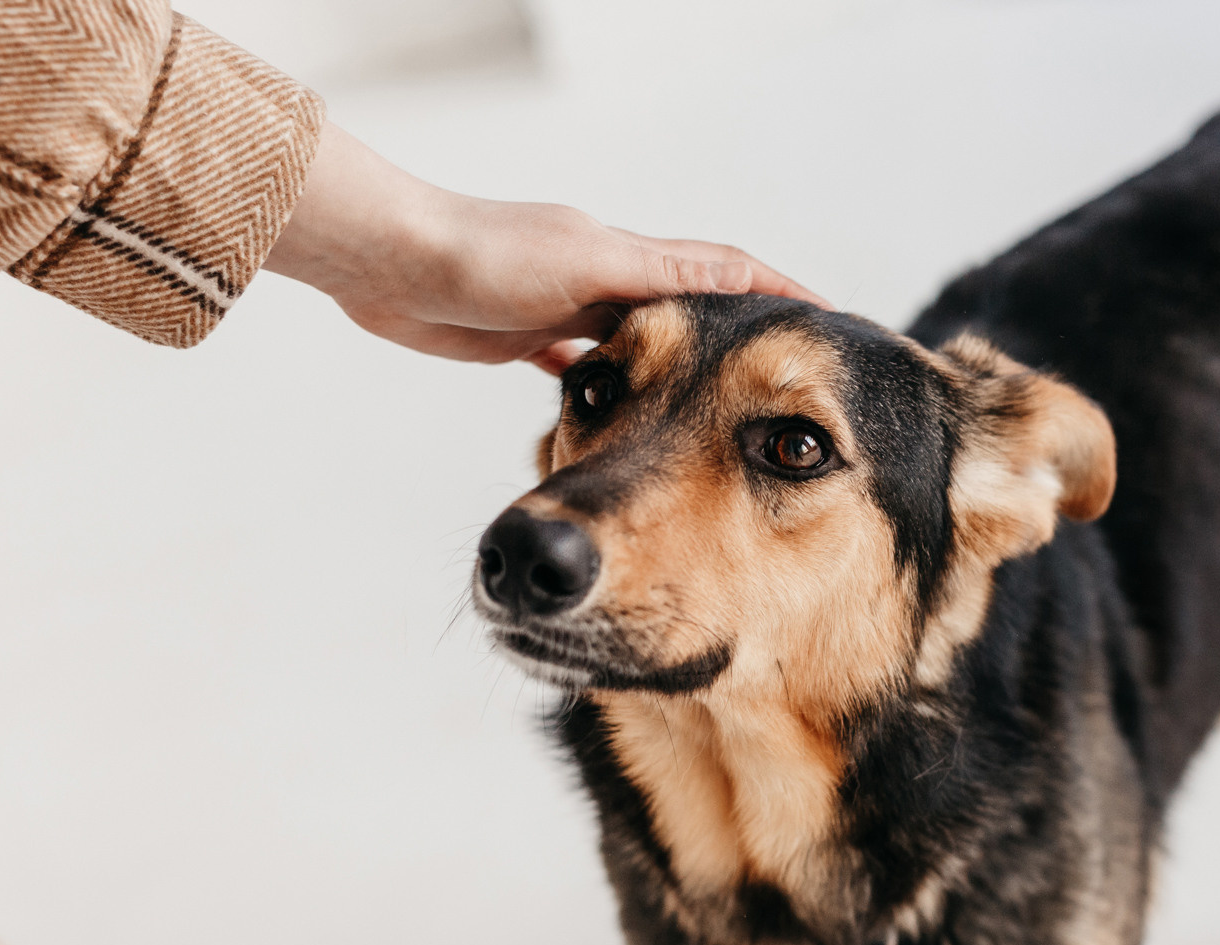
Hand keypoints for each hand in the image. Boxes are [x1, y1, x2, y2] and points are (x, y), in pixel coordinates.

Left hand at [263, 122, 827, 371]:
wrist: (389, 263)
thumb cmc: (480, 260)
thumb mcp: (586, 264)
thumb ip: (660, 276)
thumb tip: (739, 275)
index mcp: (626, 257)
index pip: (724, 272)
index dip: (780, 294)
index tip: (830, 322)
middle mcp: (601, 278)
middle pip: (691, 306)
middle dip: (741, 336)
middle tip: (785, 377)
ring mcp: (564, 307)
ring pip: (642, 340)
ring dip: (683, 364)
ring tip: (724, 404)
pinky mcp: (526, 338)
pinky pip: (585, 365)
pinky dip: (615, 385)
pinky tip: (628, 412)